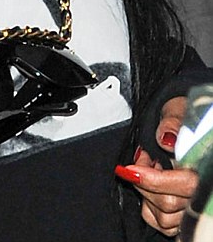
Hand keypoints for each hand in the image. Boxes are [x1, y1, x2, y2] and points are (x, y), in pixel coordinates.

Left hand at [115, 97, 197, 236]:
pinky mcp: (182, 216)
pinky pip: (161, 223)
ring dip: (147, 193)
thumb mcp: (178, 110)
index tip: (130, 169)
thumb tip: (165, 138)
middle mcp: (201, 192)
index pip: (185, 184)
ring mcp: (192, 207)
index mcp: (203, 167)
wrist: (187, 125)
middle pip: (169, 203)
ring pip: (164, 217)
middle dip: (145, 181)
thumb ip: (172, 123)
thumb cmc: (184, 119)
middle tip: (143, 158)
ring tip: (151, 170)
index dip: (153, 180)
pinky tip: (150, 188)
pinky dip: (149, 208)